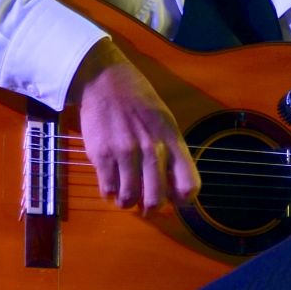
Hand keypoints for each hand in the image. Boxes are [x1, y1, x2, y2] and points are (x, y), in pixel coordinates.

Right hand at [67, 39, 199, 213]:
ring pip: (129, 198)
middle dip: (150, 209)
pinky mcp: (102, 154)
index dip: (183, 201)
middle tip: (144, 207)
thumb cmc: (138, 101)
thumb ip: (171, 151)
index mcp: (171, 141)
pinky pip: (108, 189)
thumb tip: (174, 186)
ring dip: (127, 202)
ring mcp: (126, 153)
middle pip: (156, 199)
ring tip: (124, 197)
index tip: (173, 200)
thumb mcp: (164, 121)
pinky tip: (110, 185)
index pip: (188, 184)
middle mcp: (152, 149)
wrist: (105, 80)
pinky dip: (109, 193)